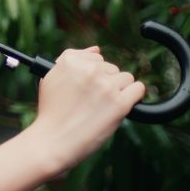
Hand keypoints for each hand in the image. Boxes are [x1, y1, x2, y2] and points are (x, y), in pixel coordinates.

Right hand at [31, 46, 145, 173]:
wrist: (52, 141)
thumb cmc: (51, 112)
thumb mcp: (51, 77)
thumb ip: (72, 58)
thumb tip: (96, 49)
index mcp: (71, 61)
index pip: (96, 57)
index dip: (93, 75)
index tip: (87, 89)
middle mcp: (89, 70)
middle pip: (111, 68)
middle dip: (105, 83)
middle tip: (92, 102)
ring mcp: (105, 86)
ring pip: (125, 78)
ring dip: (118, 91)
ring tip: (103, 107)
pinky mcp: (119, 103)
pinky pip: (138, 89)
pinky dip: (134, 96)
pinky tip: (123, 105)